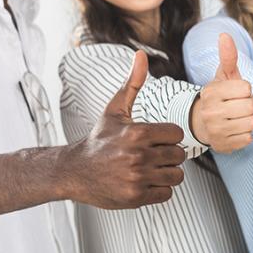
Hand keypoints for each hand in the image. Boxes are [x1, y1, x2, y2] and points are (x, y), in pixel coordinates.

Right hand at [63, 50, 185, 208]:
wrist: (73, 171)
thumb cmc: (99, 140)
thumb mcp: (115, 110)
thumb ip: (133, 83)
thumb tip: (141, 55)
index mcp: (138, 132)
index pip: (177, 135)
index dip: (168, 137)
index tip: (154, 139)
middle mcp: (138, 156)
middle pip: (179, 156)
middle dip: (167, 155)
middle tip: (150, 155)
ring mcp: (137, 178)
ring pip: (176, 176)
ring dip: (165, 173)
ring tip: (148, 169)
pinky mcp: (135, 197)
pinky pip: (166, 194)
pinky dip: (158, 190)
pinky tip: (143, 182)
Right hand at [191, 33, 252, 152]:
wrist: (204, 122)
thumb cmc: (220, 96)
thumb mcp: (224, 76)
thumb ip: (228, 57)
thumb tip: (224, 35)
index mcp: (211, 92)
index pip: (246, 88)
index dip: (245, 90)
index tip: (236, 93)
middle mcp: (210, 112)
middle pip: (250, 107)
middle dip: (249, 106)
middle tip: (238, 107)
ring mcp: (215, 131)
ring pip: (251, 124)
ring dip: (249, 121)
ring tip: (237, 118)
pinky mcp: (222, 146)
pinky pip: (247, 139)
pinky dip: (245, 135)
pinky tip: (235, 130)